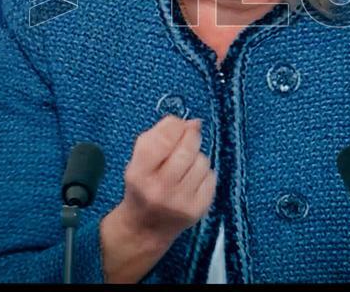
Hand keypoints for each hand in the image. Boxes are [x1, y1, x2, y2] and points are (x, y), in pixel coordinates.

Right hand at [117, 114, 216, 243]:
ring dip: (196, 158)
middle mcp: (159, 188)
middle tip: (188, 138)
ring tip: (185, 166)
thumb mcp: (138, 159)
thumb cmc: (142, 186)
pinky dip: (204, 174)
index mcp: (139, 173)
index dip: (175, 126)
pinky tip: (192, 181)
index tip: (178, 125)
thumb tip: (192, 122)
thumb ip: (160, 135)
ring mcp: (180, 201)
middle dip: (191, 137)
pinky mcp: (198, 210)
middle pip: (187, 149)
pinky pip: (211, 178)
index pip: (163, 139)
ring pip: (202, 162)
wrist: (145, 228)